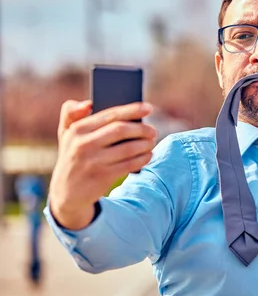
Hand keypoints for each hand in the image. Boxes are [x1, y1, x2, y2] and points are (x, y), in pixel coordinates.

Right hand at [48, 100, 156, 228]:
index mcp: (77, 130)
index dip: (132, 110)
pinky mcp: (103, 176)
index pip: (110, 115)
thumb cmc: (73, 156)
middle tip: (153, 130)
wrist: (67, 192)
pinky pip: (130, 164)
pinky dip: (142, 158)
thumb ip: (71, 113)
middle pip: (121, 130)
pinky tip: (148, 155)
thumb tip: (88, 103)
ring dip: (145, 144)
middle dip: (142, 129)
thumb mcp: (65, 134)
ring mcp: (93, 161)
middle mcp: (84, 144)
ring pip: (129, 148)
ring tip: (152, 142)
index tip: (148, 107)